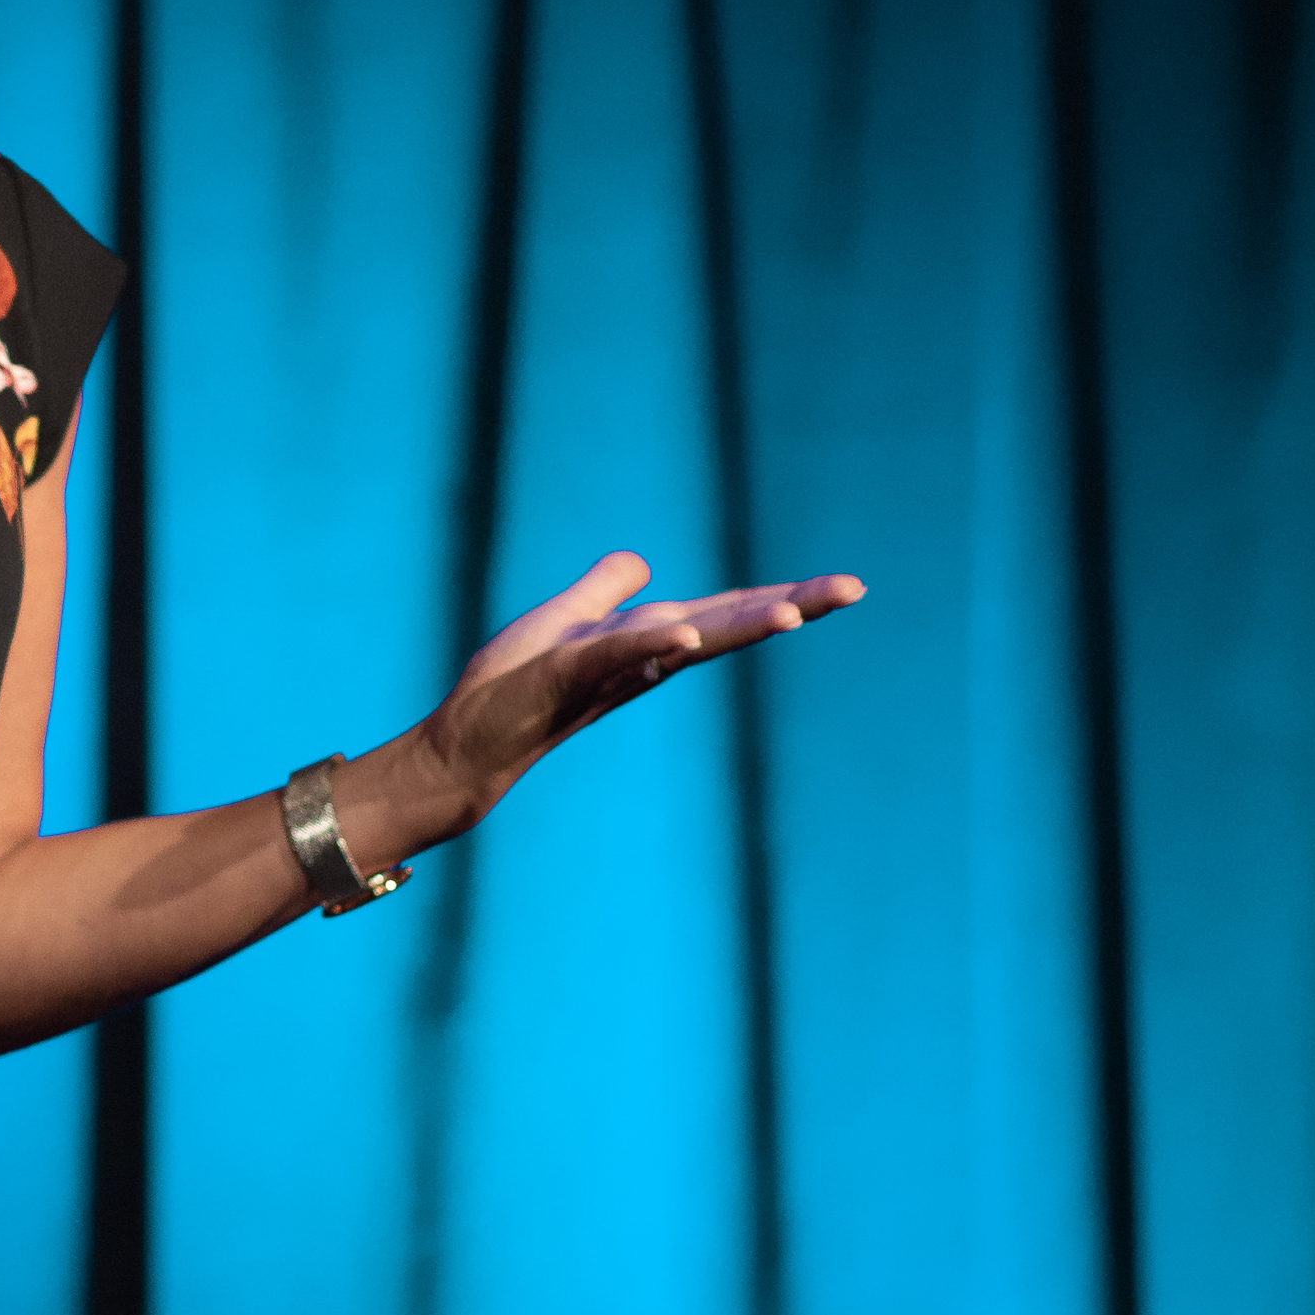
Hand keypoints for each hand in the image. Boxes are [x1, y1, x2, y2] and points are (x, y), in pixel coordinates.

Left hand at [398, 547, 865, 837]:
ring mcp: (607, 671)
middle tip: (854, 588)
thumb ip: (604, 593)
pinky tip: (683, 633)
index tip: (847, 586)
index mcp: (646, 644)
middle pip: (725, 625)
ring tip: (793, 612)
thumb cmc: (509, 691)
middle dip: (790, 604)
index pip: (725, 613)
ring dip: (738, 626)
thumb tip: (642, 564)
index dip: (783, 597)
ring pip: (686, 640)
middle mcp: (639, 660)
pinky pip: (615, 656)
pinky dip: (650, 644)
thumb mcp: (562, 623)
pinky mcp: (565, 678)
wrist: (461, 750)